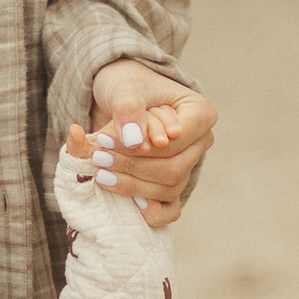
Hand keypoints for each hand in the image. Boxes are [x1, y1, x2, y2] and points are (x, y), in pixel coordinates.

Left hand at [86, 64, 216, 227]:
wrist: (120, 94)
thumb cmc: (128, 86)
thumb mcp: (125, 89)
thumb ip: (129, 110)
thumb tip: (135, 141)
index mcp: (200, 114)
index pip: (176, 143)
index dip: (143, 149)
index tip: (106, 141)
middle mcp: (200, 143)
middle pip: (173, 170)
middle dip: (133, 167)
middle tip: (98, 157)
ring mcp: (188, 166)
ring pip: (169, 189)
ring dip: (132, 185)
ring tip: (101, 172)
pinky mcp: (171, 185)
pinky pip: (170, 209)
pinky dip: (151, 212)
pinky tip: (130, 206)